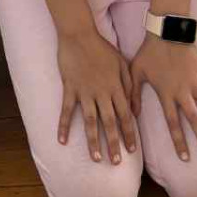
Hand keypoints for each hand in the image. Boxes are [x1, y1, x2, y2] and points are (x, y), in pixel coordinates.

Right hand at [56, 26, 137, 164]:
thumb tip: (134, 107)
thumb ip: (129, 84)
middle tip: (115, 162)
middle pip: (109, 122)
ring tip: (96, 158)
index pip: (125, 115)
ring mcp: (84, 92)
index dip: (129, 134)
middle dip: (113, 143)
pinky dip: (64, 126)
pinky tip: (62, 141)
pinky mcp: (70, 88)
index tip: (131, 150)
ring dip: (93, 141)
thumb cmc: (102, 47)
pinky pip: (67, 110)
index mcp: (115, 87)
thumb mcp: (122, 62)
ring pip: (90, 121)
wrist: (79, 34)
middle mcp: (101, 92)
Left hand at [130, 35, 196, 161]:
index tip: (186, 158)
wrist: (164, 30)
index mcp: (166, 95)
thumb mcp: (136, 72)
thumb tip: (131, 115)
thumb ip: (133, 95)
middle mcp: (183, 91)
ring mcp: (195, 80)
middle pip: (195, 119)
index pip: (173, 124)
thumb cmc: (149, 52)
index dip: (179, 142)